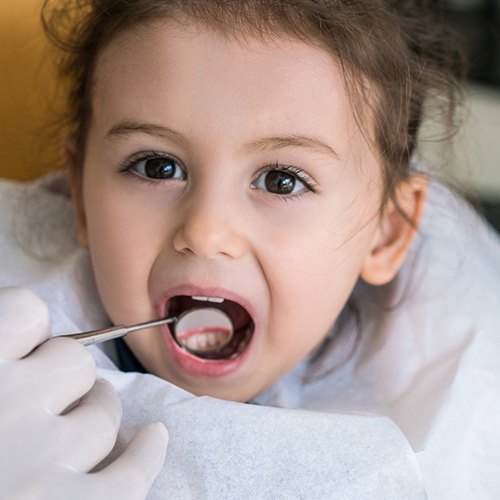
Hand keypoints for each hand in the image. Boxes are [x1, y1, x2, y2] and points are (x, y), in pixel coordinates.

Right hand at [0, 287, 167, 499]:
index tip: (24, 346)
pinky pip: (128, 476)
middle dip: (67, 374)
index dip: (29, 329)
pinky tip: (152, 440)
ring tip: (90, 415)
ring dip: (99, 412)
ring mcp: (39, 461)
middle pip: (72, 363)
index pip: (24, 313)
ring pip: (100, 413)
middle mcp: (5, 403)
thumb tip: (15, 348)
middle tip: (52, 392)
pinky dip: (144, 456)